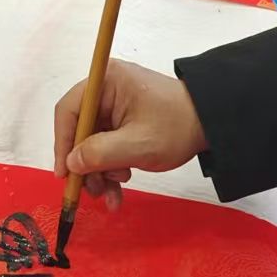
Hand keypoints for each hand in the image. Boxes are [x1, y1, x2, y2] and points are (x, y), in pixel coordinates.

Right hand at [53, 61, 206, 211]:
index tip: (65, 174)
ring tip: (113, 195)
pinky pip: (108, 145)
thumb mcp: (136, 145)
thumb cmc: (176, 128)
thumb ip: (99, 154)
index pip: (69, 111)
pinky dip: (112, 168)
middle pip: (81, 130)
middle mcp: (107, 89)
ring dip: (100, 172)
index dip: (63, 143)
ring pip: (94, 143)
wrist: (214, 124)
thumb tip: (71, 163)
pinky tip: (119, 191)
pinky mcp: (126, 120)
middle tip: (95, 192)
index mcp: (106, 81)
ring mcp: (117, 106)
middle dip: (87, 165)